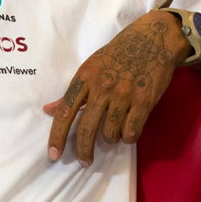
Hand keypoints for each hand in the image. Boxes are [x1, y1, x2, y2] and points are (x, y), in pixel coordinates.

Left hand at [44, 12, 186, 163]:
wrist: (153, 40)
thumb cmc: (119, 54)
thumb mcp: (90, 67)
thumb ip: (72, 93)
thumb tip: (48, 110)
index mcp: (85, 78)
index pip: (65, 112)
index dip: (57, 137)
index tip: (53, 155)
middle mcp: (102, 88)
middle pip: (86, 129)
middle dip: (83, 151)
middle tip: (85, 161)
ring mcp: (124, 95)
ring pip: (110, 134)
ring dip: (110, 139)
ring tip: (114, 132)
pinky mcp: (144, 101)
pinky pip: (131, 132)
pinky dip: (128, 137)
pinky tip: (128, 131)